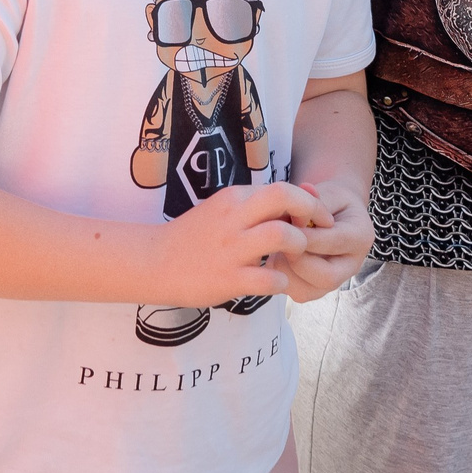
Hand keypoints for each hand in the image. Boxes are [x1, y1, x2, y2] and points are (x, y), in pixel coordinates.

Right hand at [148, 181, 320, 306]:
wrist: (152, 262)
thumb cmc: (191, 238)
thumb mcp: (221, 211)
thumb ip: (252, 207)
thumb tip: (291, 207)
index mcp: (233, 198)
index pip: (281, 189)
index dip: (306, 201)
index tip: (314, 217)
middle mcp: (234, 218)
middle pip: (284, 198)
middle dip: (310, 211)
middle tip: (318, 230)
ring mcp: (231, 248)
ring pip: (281, 234)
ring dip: (299, 245)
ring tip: (296, 257)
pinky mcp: (227, 278)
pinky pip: (269, 277)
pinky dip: (281, 281)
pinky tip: (278, 283)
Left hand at [277, 180, 372, 302]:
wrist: (335, 214)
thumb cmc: (331, 201)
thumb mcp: (330, 192)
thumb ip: (316, 199)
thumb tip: (297, 204)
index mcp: (361, 236)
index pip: (335, 241)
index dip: (307, 236)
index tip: (284, 226)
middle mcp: (352, 265)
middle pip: (328, 277)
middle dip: (298, 261)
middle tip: (279, 243)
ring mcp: (335, 281)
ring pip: (309, 291)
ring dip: (286, 272)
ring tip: (276, 250)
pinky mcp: (316, 289)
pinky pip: (297, 293)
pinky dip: (281, 278)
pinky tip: (275, 257)